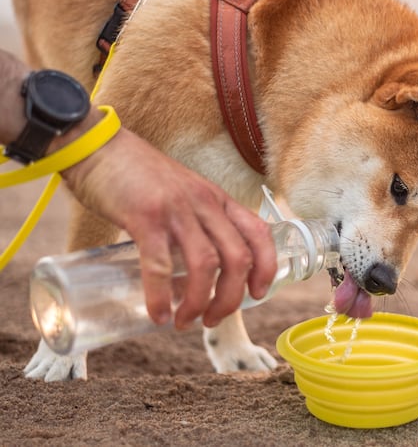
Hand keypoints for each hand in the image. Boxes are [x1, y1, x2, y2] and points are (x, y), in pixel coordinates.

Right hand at [61, 124, 276, 328]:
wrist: (97, 147)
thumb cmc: (138, 177)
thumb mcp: (183, 194)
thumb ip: (194, 223)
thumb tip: (196, 270)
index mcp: (218, 199)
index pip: (259, 233)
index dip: (266, 268)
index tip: (257, 295)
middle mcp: (205, 203)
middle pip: (237, 258)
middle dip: (231, 298)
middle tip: (213, 319)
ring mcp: (177, 209)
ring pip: (205, 265)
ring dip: (198, 301)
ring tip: (185, 322)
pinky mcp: (145, 217)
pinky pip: (159, 265)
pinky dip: (160, 296)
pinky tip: (157, 314)